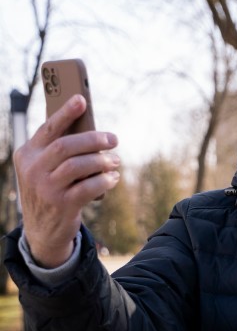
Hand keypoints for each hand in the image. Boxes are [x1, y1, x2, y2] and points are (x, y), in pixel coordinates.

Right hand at [14, 95, 119, 266]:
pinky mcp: (62, 205)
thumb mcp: (44, 169)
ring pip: (79, 165)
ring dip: (102, 161)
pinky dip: (105, 180)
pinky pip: (89, 187)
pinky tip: (113, 178)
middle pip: (66, 146)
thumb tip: (90, 131)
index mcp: (26, 154)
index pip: (48, 129)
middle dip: (94, 139)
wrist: (42, 231)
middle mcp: (33, 169)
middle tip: (113, 139)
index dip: (66, 113)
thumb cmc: (50, 191)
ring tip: (115, 161)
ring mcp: (46, 188)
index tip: (82, 100)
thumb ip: (59, 151)